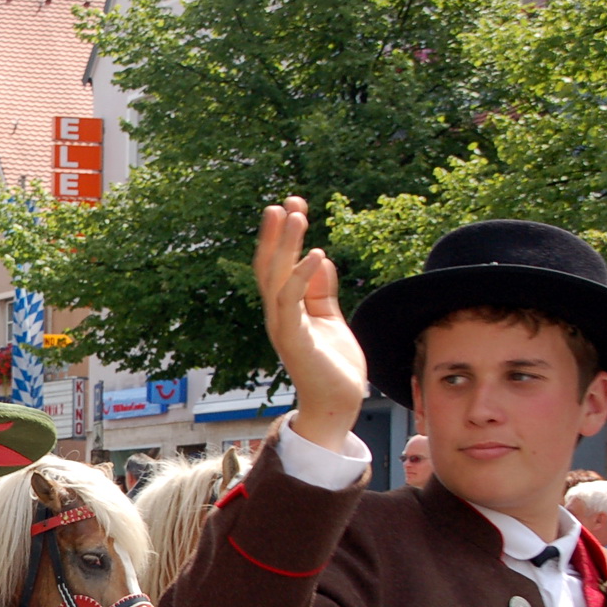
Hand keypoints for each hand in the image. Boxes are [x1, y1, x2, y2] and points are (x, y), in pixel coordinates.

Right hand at [253, 197, 367, 450]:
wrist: (337, 403)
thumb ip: (322, 291)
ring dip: (285, 245)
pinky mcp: (294, 338)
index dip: (284, 236)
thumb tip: (319, 259)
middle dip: (276, 234)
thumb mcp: (330, 318)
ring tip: (296, 215)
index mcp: (286, 310)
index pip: (278, 266)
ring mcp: (283, 326)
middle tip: (283, 202)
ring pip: (276, 277)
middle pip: (269, 267)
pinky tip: (316, 253)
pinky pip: (292, 301)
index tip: (294, 205)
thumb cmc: (333, 365)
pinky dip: (301, 276)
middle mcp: (278, 315)